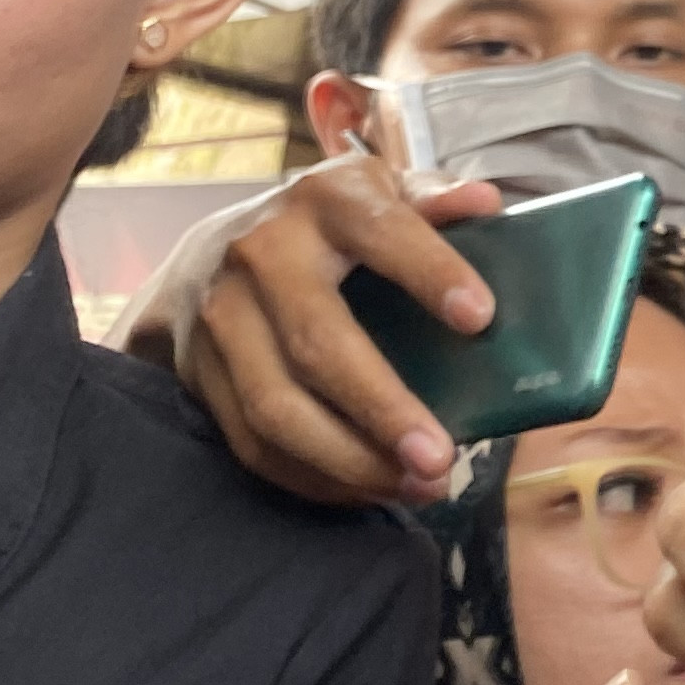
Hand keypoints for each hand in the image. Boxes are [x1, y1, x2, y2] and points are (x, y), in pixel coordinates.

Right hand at [123, 151, 503, 505]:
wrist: (206, 253)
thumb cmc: (328, 228)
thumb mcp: (380, 195)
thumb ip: (434, 200)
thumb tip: (484, 203)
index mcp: (327, 200)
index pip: (381, 232)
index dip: (430, 272)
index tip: (481, 318)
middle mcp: (262, 254)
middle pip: (318, 341)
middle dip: (382, 407)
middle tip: (443, 457)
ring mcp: (222, 317)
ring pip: (277, 405)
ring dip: (349, 460)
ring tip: (419, 485)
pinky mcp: (200, 373)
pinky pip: (252, 441)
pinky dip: (314, 477)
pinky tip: (369, 490)